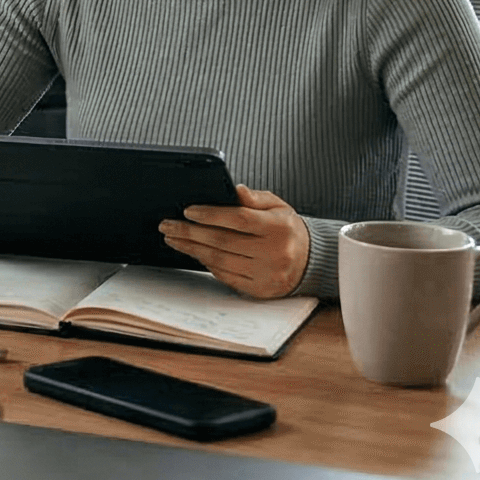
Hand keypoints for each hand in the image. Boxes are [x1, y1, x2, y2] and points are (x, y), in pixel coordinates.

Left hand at [160, 185, 309, 298]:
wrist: (311, 261)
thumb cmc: (287, 230)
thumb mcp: (278, 207)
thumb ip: (255, 198)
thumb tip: (235, 189)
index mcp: (279, 228)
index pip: (239, 219)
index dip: (211, 215)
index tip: (188, 210)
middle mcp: (274, 252)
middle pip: (223, 241)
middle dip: (190, 232)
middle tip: (167, 225)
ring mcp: (267, 274)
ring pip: (220, 260)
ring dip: (192, 248)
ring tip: (173, 238)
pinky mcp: (260, 290)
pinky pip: (226, 276)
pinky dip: (207, 264)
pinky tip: (195, 252)